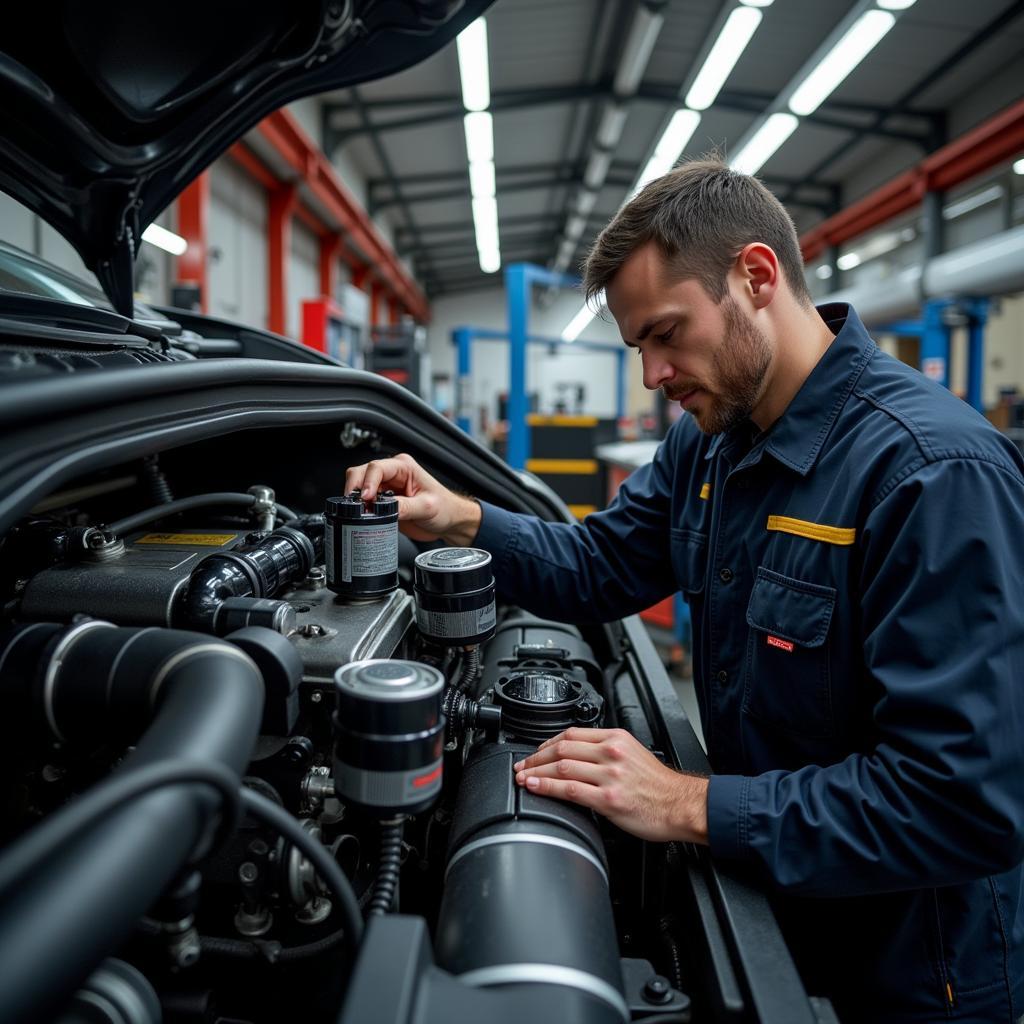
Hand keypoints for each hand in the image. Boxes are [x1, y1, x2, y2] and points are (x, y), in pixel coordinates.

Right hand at [344, 453, 480, 543]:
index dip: (367, 482)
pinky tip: (364, 517)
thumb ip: (405, 507)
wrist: (450, 523)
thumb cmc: (446, 508)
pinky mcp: (382, 503)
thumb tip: (383, 510)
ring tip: (361, 512)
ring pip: (358, 487)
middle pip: (361, 473)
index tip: (365, 498)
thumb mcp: (427, 508)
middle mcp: (392, 474)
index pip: (376, 468)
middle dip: (355, 488)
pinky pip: (364, 502)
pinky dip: (359, 509)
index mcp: (404, 467)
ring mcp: (386, 488)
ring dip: (355, 499)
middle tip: (358, 506)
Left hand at [513, 727, 708, 843]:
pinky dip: (547, 788)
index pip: (571, 733)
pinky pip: (570, 790)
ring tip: (523, 777)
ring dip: (536, 772)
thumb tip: (578, 755)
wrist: (681, 805)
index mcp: (615, 739)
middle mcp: (611, 753)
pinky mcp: (608, 799)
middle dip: (535, 757)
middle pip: (562, 748)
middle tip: (521, 765)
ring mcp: (609, 776)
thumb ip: (606, 750)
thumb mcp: (633, 753)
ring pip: (561, 767)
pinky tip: (536, 788)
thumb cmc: (659, 785)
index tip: (535, 752)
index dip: (546, 743)